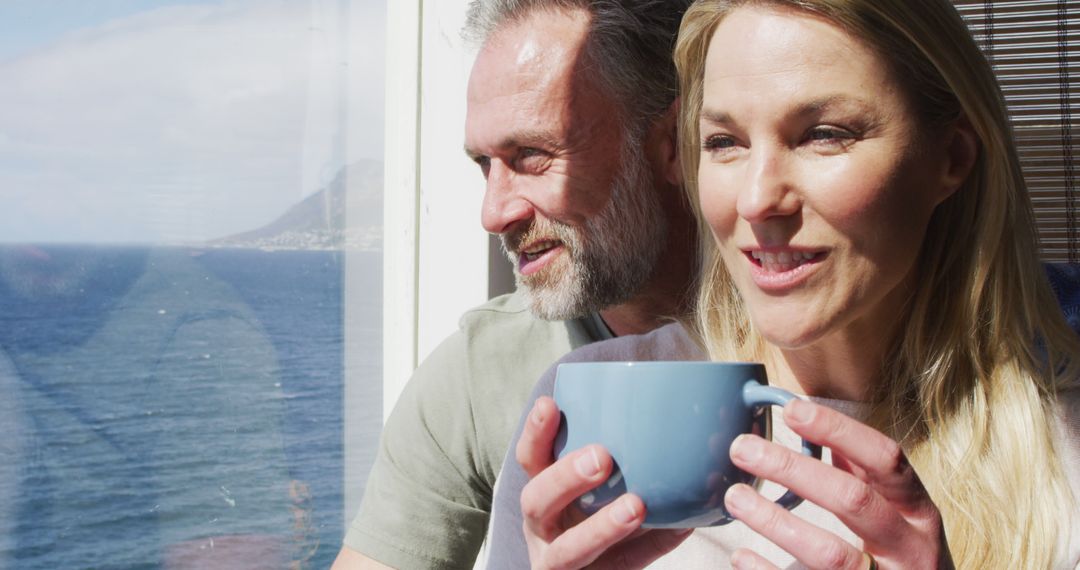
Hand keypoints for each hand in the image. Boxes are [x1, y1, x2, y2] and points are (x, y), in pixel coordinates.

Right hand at [516, 396, 691, 568]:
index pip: (530, 460)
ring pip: (567, 551)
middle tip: (602, 457)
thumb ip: (620, 460)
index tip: (551, 404)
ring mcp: (557, 564)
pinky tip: (679, 527)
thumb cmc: (602, 521)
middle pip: (536, 501)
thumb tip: (673, 420)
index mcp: (543, 495)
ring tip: (636, 506)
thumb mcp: (599, 490)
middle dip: (566, 478)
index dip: (535, 434)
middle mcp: (543, 528)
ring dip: (602, 528)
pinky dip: (650, 548)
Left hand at [723, 399, 952, 568]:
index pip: (885, 459)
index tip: (791, 410)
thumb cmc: (900, 555)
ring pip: (831, 554)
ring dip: (777, 523)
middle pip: (853, 500)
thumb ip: (862, 473)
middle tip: (743, 449)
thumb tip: (813, 422)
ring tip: (735, 498)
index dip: (839, 431)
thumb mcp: (898, 512)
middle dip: (794, 470)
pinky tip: (741, 555)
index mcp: (919, 511)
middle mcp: (911, 548)